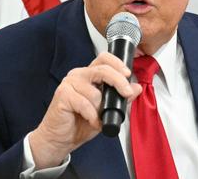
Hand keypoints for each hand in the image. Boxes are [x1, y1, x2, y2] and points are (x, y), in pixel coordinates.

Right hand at [28, 52, 141, 168]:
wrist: (60, 138)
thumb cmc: (79, 123)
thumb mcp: (106, 111)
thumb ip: (120, 98)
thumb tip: (136, 88)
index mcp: (88, 75)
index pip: (103, 59)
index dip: (117, 63)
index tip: (127, 75)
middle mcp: (78, 75)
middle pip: (102, 70)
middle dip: (118, 82)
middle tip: (126, 94)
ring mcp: (69, 83)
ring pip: (95, 93)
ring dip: (100, 110)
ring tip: (96, 118)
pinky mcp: (62, 94)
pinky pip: (85, 104)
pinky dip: (92, 117)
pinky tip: (91, 121)